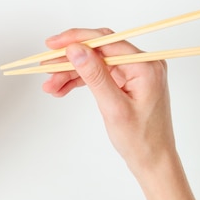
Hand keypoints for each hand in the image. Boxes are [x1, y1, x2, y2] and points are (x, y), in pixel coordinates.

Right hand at [42, 28, 174, 172]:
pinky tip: (63, 88)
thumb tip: (76, 50)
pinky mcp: (128, 82)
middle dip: (70, 59)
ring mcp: (135, 72)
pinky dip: (81, 80)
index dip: (76, 39)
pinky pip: (100, 74)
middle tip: (46, 68)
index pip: (105, 41)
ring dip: (72, 72)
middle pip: (98, 50)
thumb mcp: (113, 107)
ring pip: (96, 63)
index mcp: (145, 66)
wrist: (153, 160)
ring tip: (51, 85)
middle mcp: (142, 63)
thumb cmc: (140, 139)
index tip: (52, 45)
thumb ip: (94, 76)